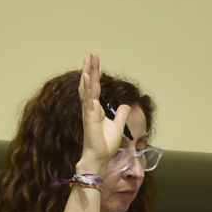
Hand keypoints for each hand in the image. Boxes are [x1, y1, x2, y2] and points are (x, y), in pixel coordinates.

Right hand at [76, 53, 128, 173]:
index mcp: (96, 109)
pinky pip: (88, 99)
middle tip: (91, 54)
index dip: (96, 76)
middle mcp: (90, 108)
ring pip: (87, 88)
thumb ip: (120, 115)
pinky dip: (87, 87)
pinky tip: (86, 76)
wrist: (100, 157)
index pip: (95, 89)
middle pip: (89, 84)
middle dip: (90, 69)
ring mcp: (88, 111)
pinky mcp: (89, 116)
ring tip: (88, 60)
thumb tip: (125, 106)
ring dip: (87, 73)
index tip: (98, 64)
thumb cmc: (105, 144)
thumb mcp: (118, 126)